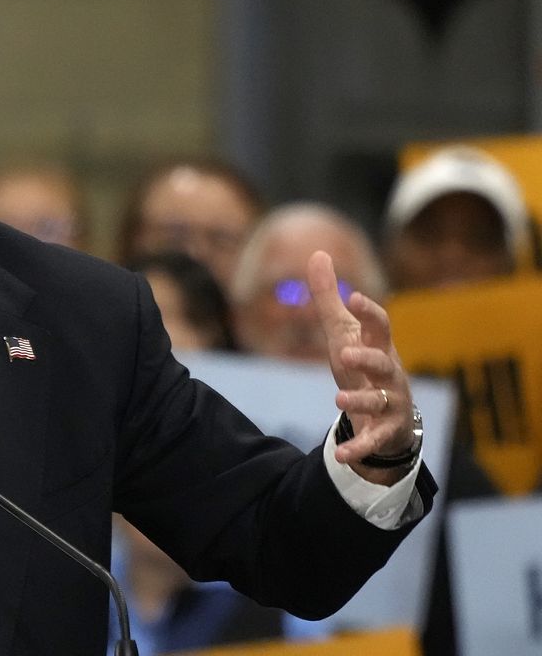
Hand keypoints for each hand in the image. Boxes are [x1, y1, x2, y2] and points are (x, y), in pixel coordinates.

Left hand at [307, 251, 414, 484]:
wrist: (388, 417)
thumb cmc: (362, 367)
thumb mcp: (342, 333)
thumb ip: (329, 297)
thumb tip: (317, 253)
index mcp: (378, 348)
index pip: (380, 327)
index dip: (370, 312)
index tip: (357, 297)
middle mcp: (389, 374)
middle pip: (384, 363)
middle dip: (368, 358)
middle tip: (344, 354)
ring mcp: (390, 403)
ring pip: (379, 401)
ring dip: (360, 400)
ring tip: (338, 399)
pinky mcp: (385, 431)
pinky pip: (372, 440)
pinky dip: (358, 448)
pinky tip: (341, 455)